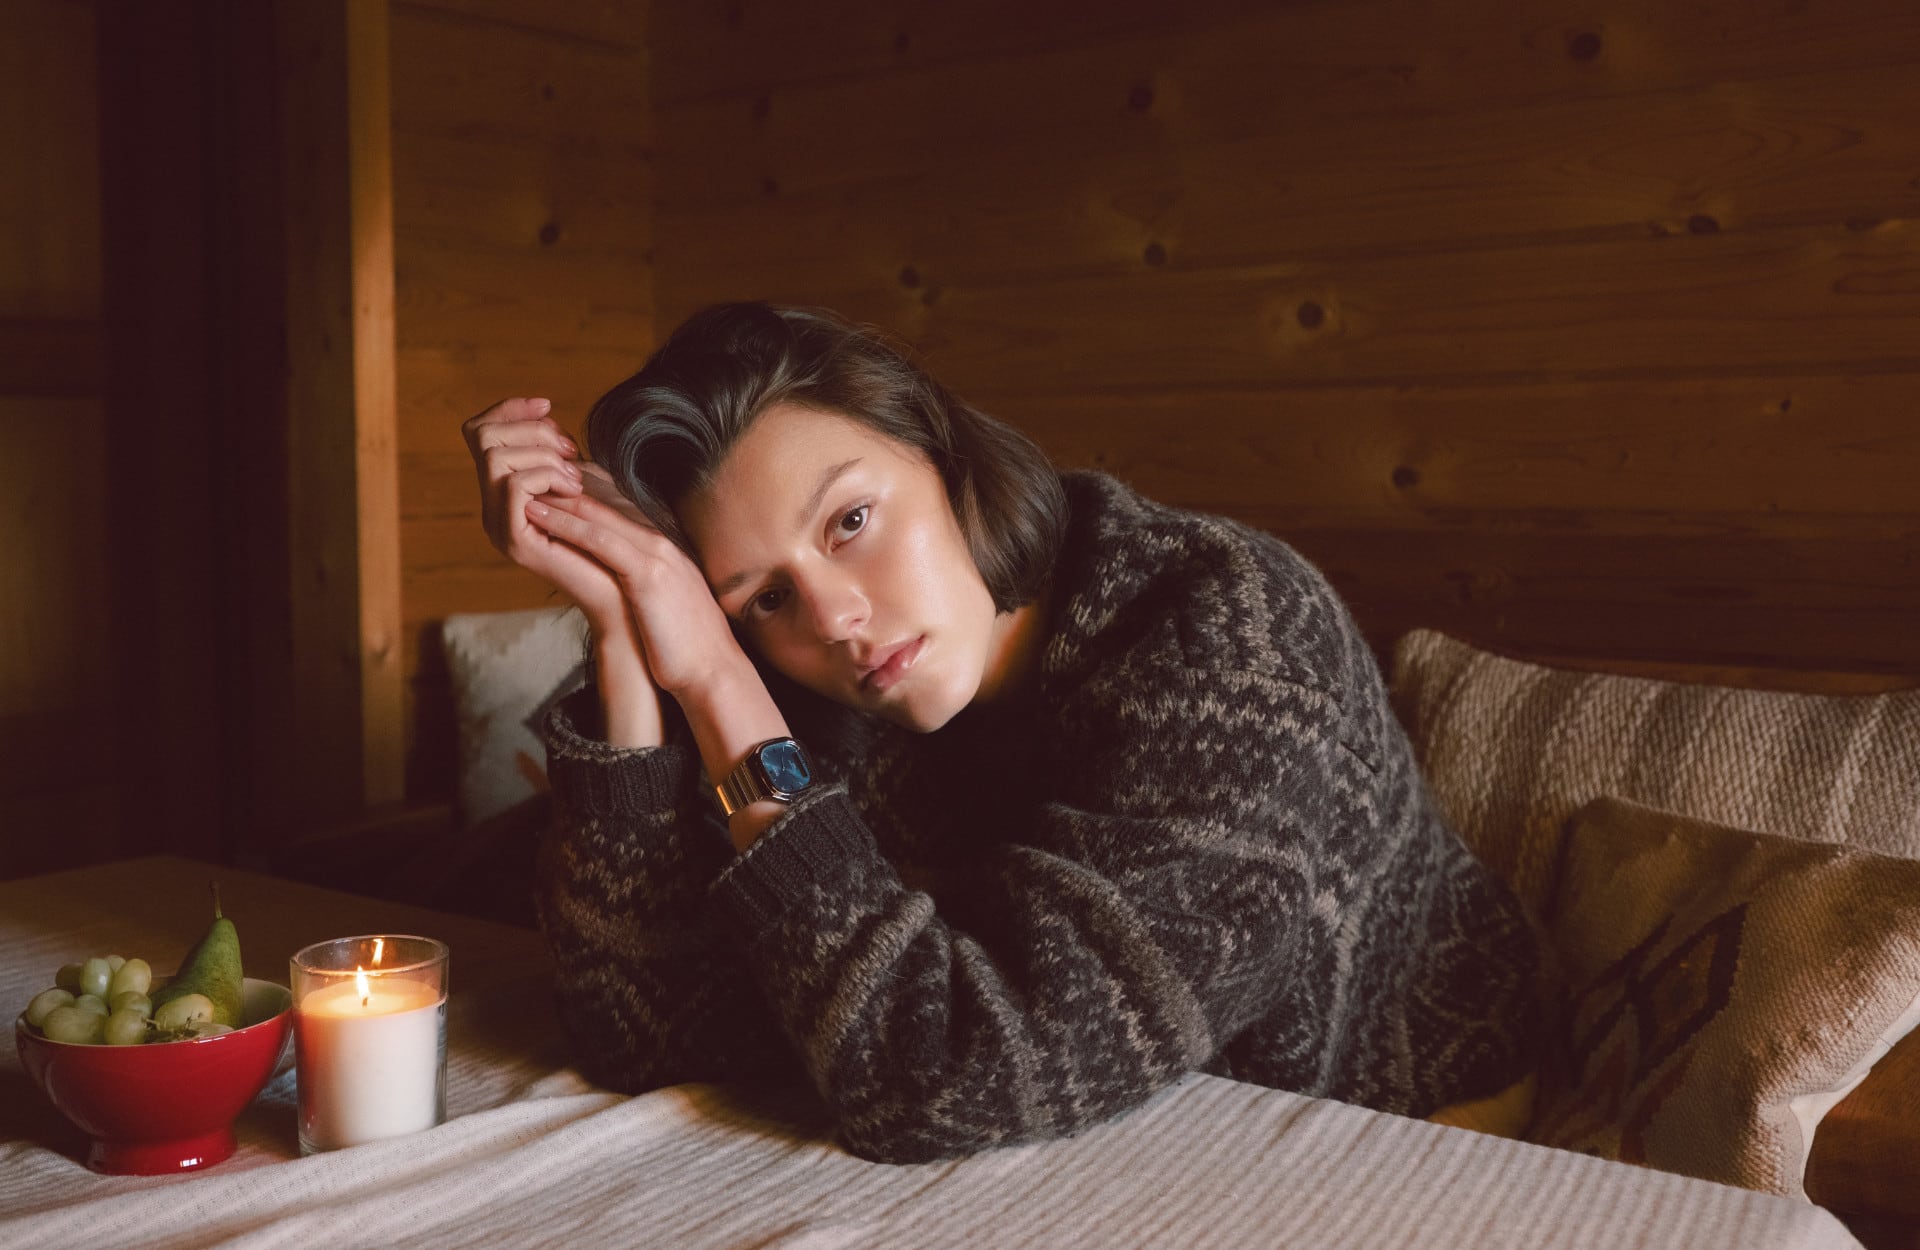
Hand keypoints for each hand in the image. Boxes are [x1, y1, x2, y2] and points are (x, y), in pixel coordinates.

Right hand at [461, 397, 624, 630]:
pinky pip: (513, 485)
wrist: (624, 586)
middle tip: (570, 451)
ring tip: (575, 477)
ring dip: (543, 455)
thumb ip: (556, 450)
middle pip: (482, 437)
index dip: (509, 409)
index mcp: (503, 490)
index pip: (478, 432)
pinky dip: (546, 476)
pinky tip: (574, 490)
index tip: (548, 405)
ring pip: (495, 458)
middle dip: (531, 430)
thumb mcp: (582, 477)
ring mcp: (500, 525)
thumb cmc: (610, 531)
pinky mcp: (515, 542)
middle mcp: (493, 507)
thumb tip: (541, 411)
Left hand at [524, 485, 748, 697]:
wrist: (713, 669)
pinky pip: (600, 540)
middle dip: (562, 484)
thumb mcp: (663, 600)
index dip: (580, 487)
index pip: (617, 502)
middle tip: (524, 472)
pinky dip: (565, 524)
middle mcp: (661, 540)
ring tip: (520, 486)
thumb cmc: (685, 642)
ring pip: (597, 513)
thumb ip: (643, 579)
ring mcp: (656, 554)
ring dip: (555, 497)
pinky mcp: (649, 575)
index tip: (546, 483)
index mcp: (664, 544)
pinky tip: (536, 515)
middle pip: (604, 499)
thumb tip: (617, 579)